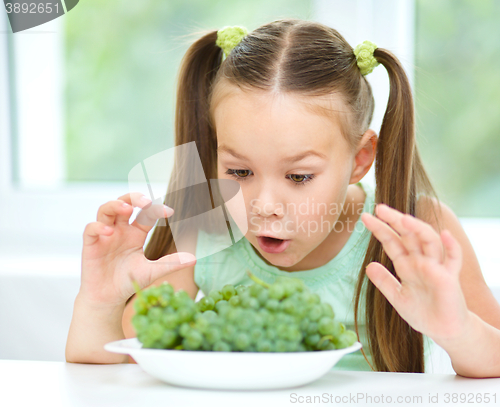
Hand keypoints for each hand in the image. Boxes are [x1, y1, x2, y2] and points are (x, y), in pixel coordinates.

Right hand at [79, 192, 195, 307]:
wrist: (108, 299)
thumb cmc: (128, 281)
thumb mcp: (152, 271)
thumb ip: (171, 263)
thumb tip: (194, 258)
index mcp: (136, 232)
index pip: (146, 213)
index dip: (156, 209)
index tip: (169, 212)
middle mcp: (120, 229)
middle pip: (124, 202)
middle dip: (134, 198)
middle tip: (146, 202)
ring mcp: (104, 235)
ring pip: (106, 209)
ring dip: (115, 205)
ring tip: (127, 209)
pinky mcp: (90, 245)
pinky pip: (90, 229)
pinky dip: (98, 226)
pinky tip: (109, 231)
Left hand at [360, 203, 469, 342]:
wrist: (443, 330)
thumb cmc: (422, 312)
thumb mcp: (397, 297)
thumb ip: (384, 282)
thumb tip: (368, 265)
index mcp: (407, 264)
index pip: (392, 242)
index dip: (379, 229)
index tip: (365, 217)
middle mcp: (421, 261)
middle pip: (408, 235)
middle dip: (395, 220)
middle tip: (379, 207)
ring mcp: (436, 267)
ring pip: (428, 240)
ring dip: (417, 228)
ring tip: (403, 218)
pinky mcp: (450, 278)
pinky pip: (453, 259)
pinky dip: (451, 246)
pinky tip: (444, 234)